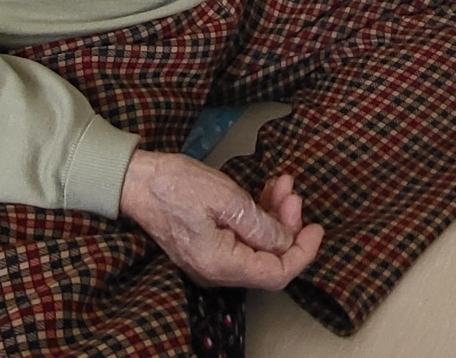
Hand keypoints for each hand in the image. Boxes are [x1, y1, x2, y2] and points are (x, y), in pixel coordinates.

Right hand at [119, 150, 322, 289]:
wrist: (137, 181)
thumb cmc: (177, 185)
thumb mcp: (225, 198)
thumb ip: (259, 224)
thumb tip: (287, 242)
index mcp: (220, 264)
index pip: (275, 274)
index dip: (302, 253)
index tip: (317, 227)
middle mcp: (217, 270)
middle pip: (269, 260)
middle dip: (289, 226)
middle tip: (293, 192)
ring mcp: (212, 259)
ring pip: (258, 247)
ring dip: (275, 216)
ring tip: (283, 184)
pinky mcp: (209, 244)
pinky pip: (243, 238)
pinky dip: (259, 216)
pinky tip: (267, 191)